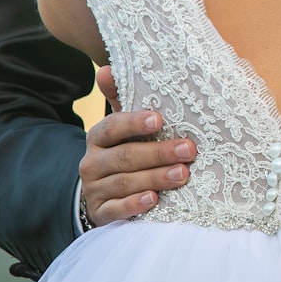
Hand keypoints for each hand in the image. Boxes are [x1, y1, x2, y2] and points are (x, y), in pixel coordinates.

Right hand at [78, 66, 197, 226]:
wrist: (105, 195)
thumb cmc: (124, 153)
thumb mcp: (123, 128)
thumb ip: (121, 99)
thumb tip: (108, 68)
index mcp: (98, 137)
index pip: (113, 126)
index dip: (134, 122)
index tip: (160, 120)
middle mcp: (91, 163)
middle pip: (125, 156)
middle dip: (159, 153)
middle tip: (189, 150)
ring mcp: (94, 189)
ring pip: (124, 182)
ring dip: (155, 178)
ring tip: (183, 174)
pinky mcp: (100, 213)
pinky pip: (116, 210)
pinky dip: (134, 204)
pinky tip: (154, 200)